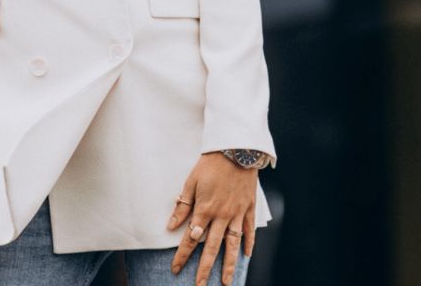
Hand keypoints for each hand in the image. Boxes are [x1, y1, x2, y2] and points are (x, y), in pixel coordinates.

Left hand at [166, 152, 257, 285]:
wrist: (236, 149)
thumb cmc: (210, 164)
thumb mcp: (191, 182)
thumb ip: (183, 206)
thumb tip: (171, 226)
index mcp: (205, 209)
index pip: (191, 239)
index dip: (182, 255)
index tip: (176, 269)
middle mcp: (222, 215)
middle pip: (212, 248)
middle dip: (204, 268)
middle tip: (200, 285)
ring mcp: (237, 213)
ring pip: (233, 245)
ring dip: (229, 265)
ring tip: (226, 281)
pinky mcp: (249, 207)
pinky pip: (249, 230)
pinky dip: (249, 243)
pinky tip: (247, 255)